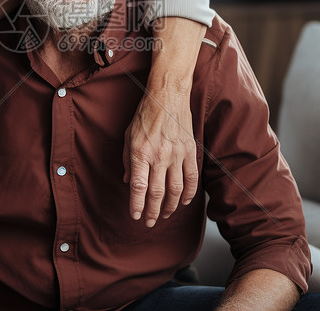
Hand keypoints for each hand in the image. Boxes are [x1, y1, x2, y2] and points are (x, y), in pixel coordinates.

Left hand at [122, 85, 198, 226]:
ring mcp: (177, 154)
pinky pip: (192, 178)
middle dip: (152, 211)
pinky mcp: (190, 151)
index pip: (139, 187)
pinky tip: (184, 201)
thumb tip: (128, 182)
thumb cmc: (145, 115)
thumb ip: (127, 160)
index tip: (136, 216)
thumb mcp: (128, 136)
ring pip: (176, 189)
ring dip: (170, 206)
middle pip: (157, 192)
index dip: (137, 205)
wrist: (168, 96)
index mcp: (141, 152)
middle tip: (149, 222)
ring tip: (164, 214)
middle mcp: (160, 156)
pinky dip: (189, 193)